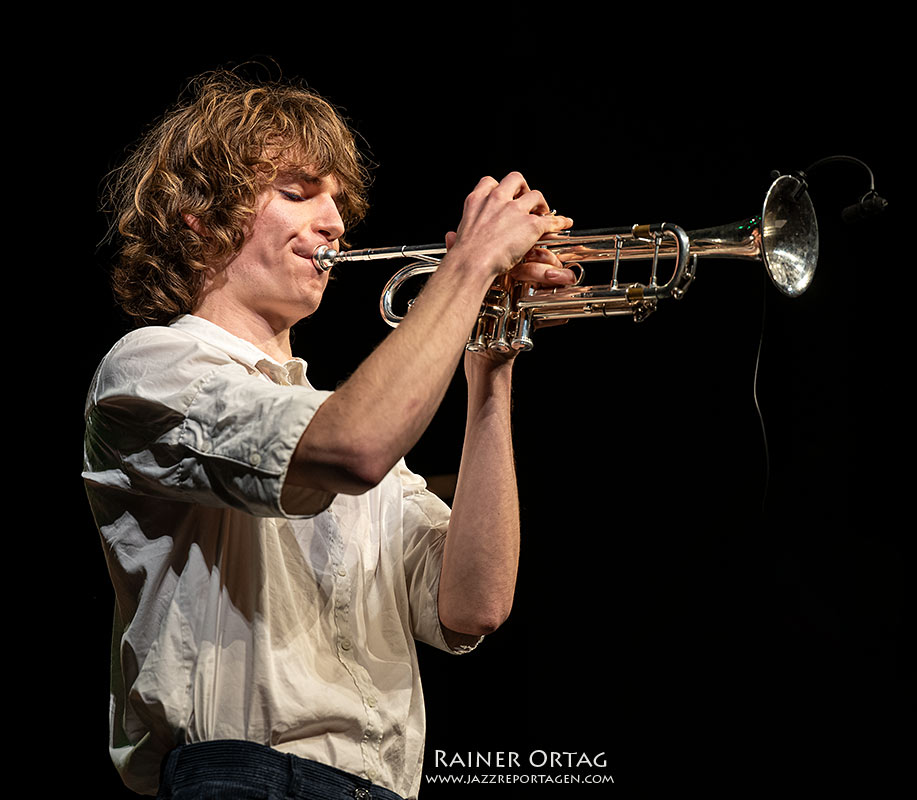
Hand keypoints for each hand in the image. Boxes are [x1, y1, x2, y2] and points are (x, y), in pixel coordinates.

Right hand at [443, 172, 573, 281]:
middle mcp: (496, 200)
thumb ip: (456, 236)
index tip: (504, 196)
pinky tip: (563, 223)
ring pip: (536, 195)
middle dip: (523, 188)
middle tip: (526, 201)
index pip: (490, 182)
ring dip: (541, 204)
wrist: (471, 263)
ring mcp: (515, 210)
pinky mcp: (531, 225)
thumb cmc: (464, 256)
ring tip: (543, 213)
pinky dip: (559, 221)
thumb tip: (451, 238)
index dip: (500, 189)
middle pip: (516, 179)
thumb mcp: (457, 239)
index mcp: (477, 201)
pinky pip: (550, 220)